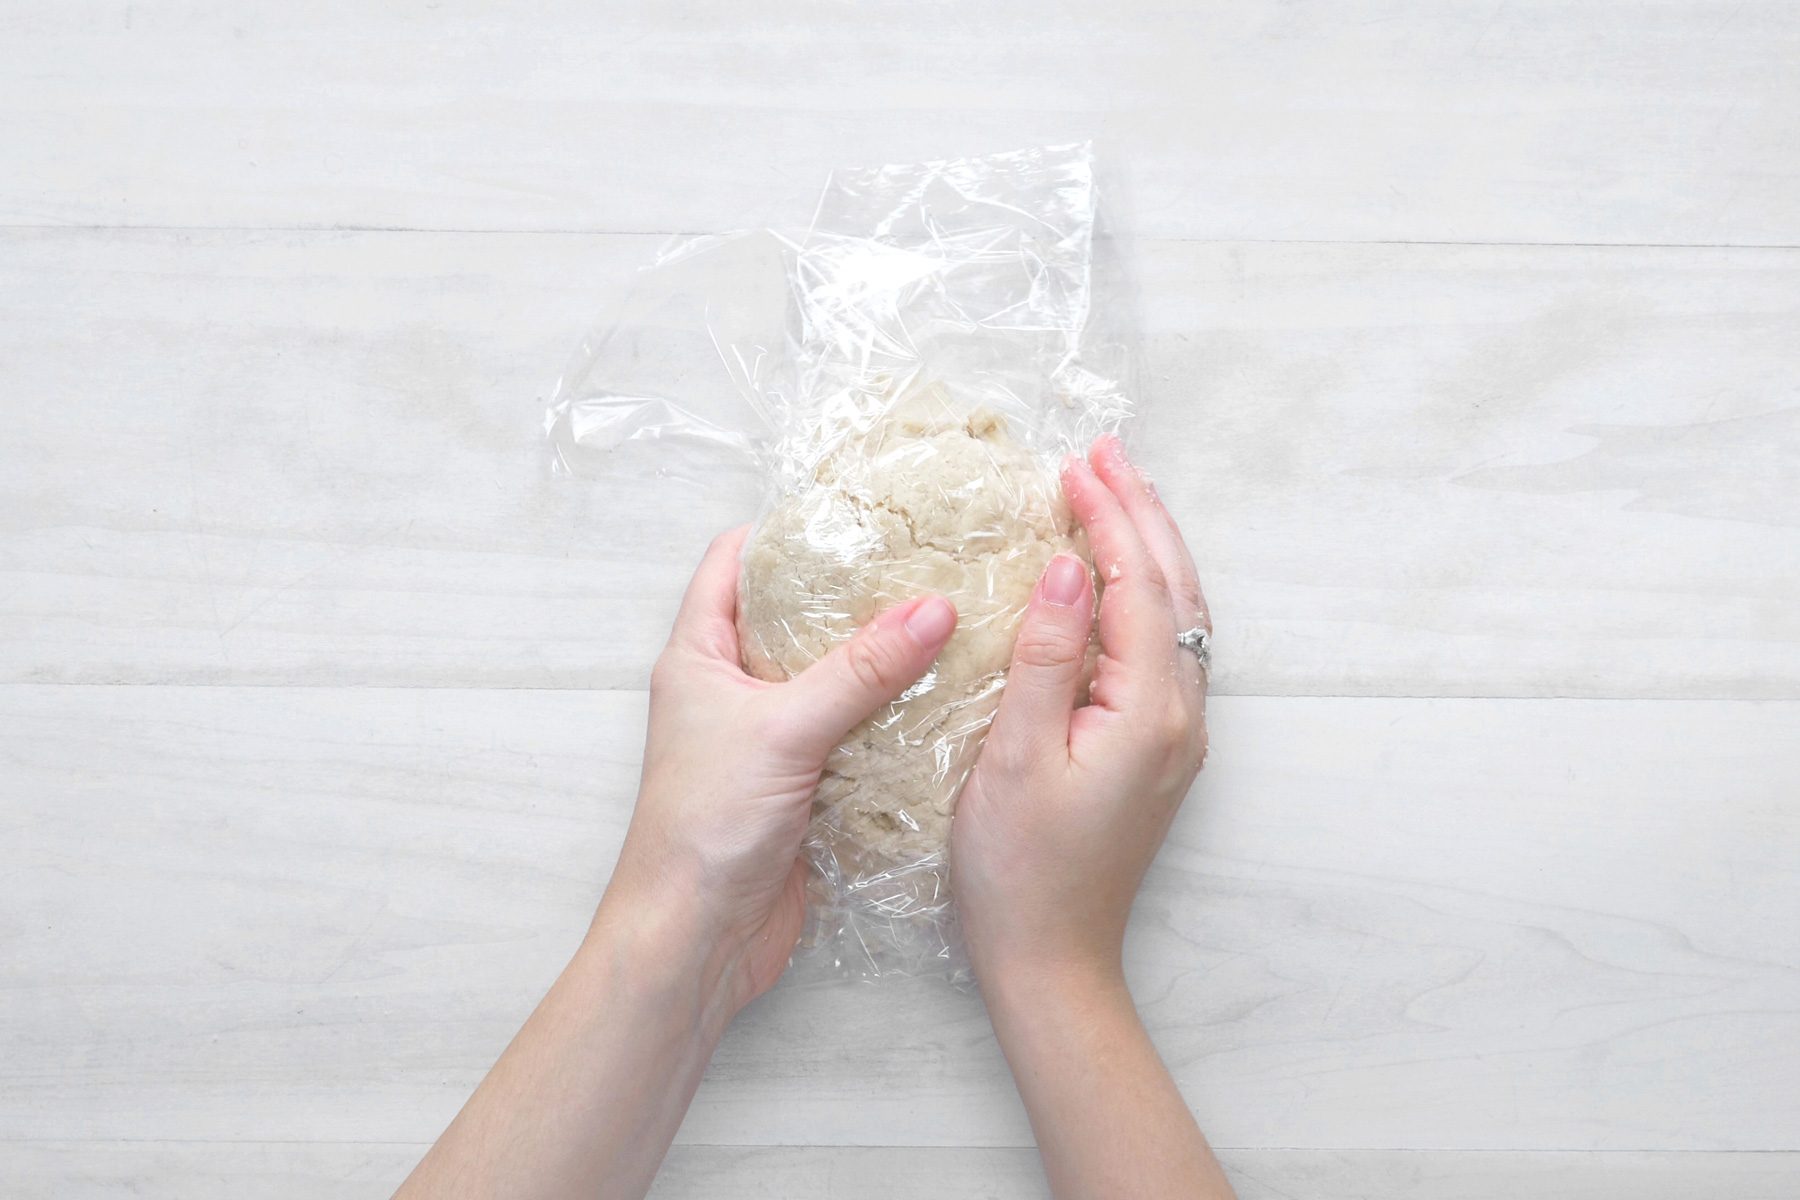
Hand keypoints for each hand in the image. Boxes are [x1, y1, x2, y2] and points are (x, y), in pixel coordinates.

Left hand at [601, 527, 958, 1012]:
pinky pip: (854, 737)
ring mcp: (769, 740)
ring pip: (831, 680)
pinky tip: (946, 703)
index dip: (785, 531)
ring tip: (951, 623)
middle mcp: (731, 691)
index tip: (855, 512)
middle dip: (854, 594)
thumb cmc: (705, 826)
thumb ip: (860, 670)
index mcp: (699, 657)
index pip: (733, 564)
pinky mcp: (803, 787)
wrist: (696, 940)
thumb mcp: (784, 730)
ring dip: (881, 661)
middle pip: (794, 619)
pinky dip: (892, 721)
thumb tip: (932, 608)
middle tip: (924, 564)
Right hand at [953, 435, 1209, 991]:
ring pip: (1175, 615)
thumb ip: (1049, 656)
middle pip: (1173, 590)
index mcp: (1149, 710)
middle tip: (1104, 453)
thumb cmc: (1019, 870)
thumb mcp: (1017, 757)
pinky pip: (1161, 647)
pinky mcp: (1156, 749)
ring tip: (1115, 493)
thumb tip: (1073, 567)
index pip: (1138, 585)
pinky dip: (1142, 594)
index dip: (1109, 519)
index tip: (1075, 464)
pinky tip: (1113, 580)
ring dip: (1148, 548)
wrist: (1051, 959)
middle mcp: (1180, 715)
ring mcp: (1174, 734)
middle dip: (1141, 515)